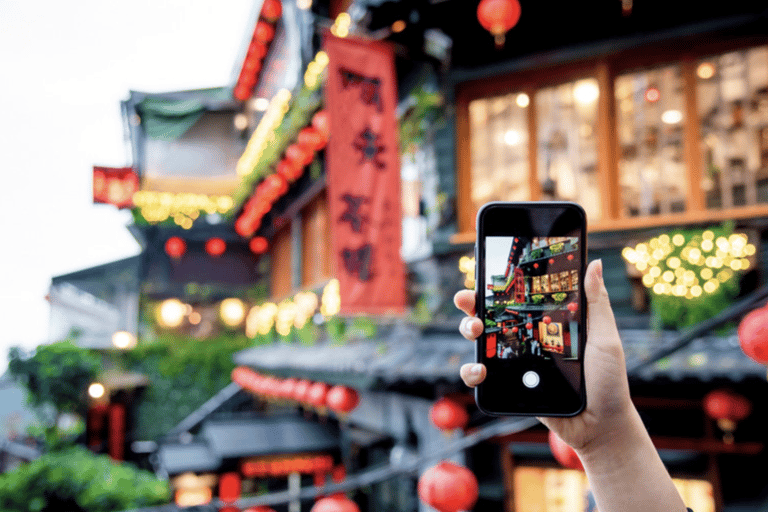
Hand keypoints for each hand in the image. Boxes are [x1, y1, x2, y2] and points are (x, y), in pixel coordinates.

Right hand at [454, 259, 633, 451]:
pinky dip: (471, 371)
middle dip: (471, 303)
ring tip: (474, 331)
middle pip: (490, 315)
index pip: (517, 298)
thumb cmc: (608, 381)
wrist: (600, 425)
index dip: (498, 285)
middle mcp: (526, 339)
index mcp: (547, 323)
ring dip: (467, 330)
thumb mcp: (605, 338)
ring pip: (479, 342)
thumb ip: (597, 302)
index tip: (485, 272)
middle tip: (468, 299)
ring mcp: (515, 362)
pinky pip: (481, 376)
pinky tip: (479, 369)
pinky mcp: (508, 386)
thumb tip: (594, 264)